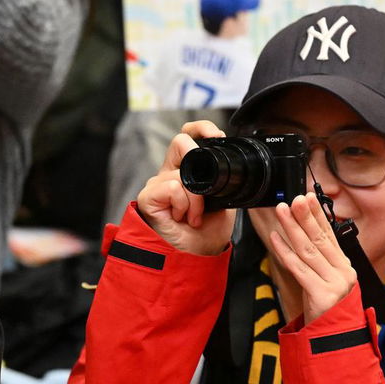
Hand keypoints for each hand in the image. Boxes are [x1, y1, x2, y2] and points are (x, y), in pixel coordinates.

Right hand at [135, 125, 236, 255]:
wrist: (198, 255)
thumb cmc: (207, 231)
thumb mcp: (224, 199)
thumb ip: (223, 180)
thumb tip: (235, 165)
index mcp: (186, 170)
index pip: (186, 135)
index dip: (200, 128)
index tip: (217, 136)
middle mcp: (169, 174)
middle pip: (180, 142)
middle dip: (200, 160)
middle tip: (209, 189)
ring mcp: (157, 185)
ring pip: (181, 172)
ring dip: (197, 198)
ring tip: (196, 217)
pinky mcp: (149, 198)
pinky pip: (171, 187)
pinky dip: (184, 204)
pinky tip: (183, 218)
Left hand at [256, 194, 356, 324]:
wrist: (335, 342)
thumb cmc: (327, 313)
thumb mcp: (327, 283)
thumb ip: (319, 262)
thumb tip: (304, 235)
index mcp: (345, 267)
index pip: (330, 236)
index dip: (318, 215)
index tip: (308, 197)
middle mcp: (343, 273)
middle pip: (320, 239)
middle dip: (305, 216)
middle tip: (294, 198)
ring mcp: (334, 284)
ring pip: (308, 250)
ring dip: (293, 228)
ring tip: (282, 211)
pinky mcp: (322, 296)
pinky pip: (299, 269)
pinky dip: (285, 252)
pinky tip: (276, 238)